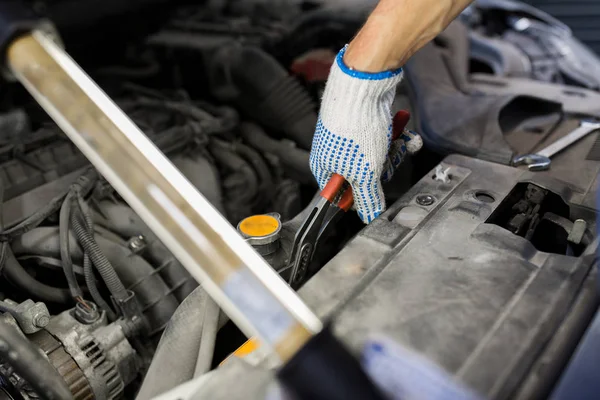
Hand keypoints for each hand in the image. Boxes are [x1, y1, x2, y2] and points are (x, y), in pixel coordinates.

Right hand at [309, 47, 421, 223]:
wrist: (363, 83)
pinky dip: (395, 137)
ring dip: (393, 151)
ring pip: (377, 157)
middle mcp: (334, 153)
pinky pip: (383, 139)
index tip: (375, 191)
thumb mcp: (364, 172)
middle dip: (382, 168)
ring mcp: (350, 137)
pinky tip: (401, 132)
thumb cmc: (355, 126)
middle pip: (364, 176)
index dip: (362, 196)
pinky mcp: (364, 124)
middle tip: (386, 160)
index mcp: (324, 168)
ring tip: (397, 141)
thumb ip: (367, 199)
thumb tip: (369, 217)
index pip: (343, 195)